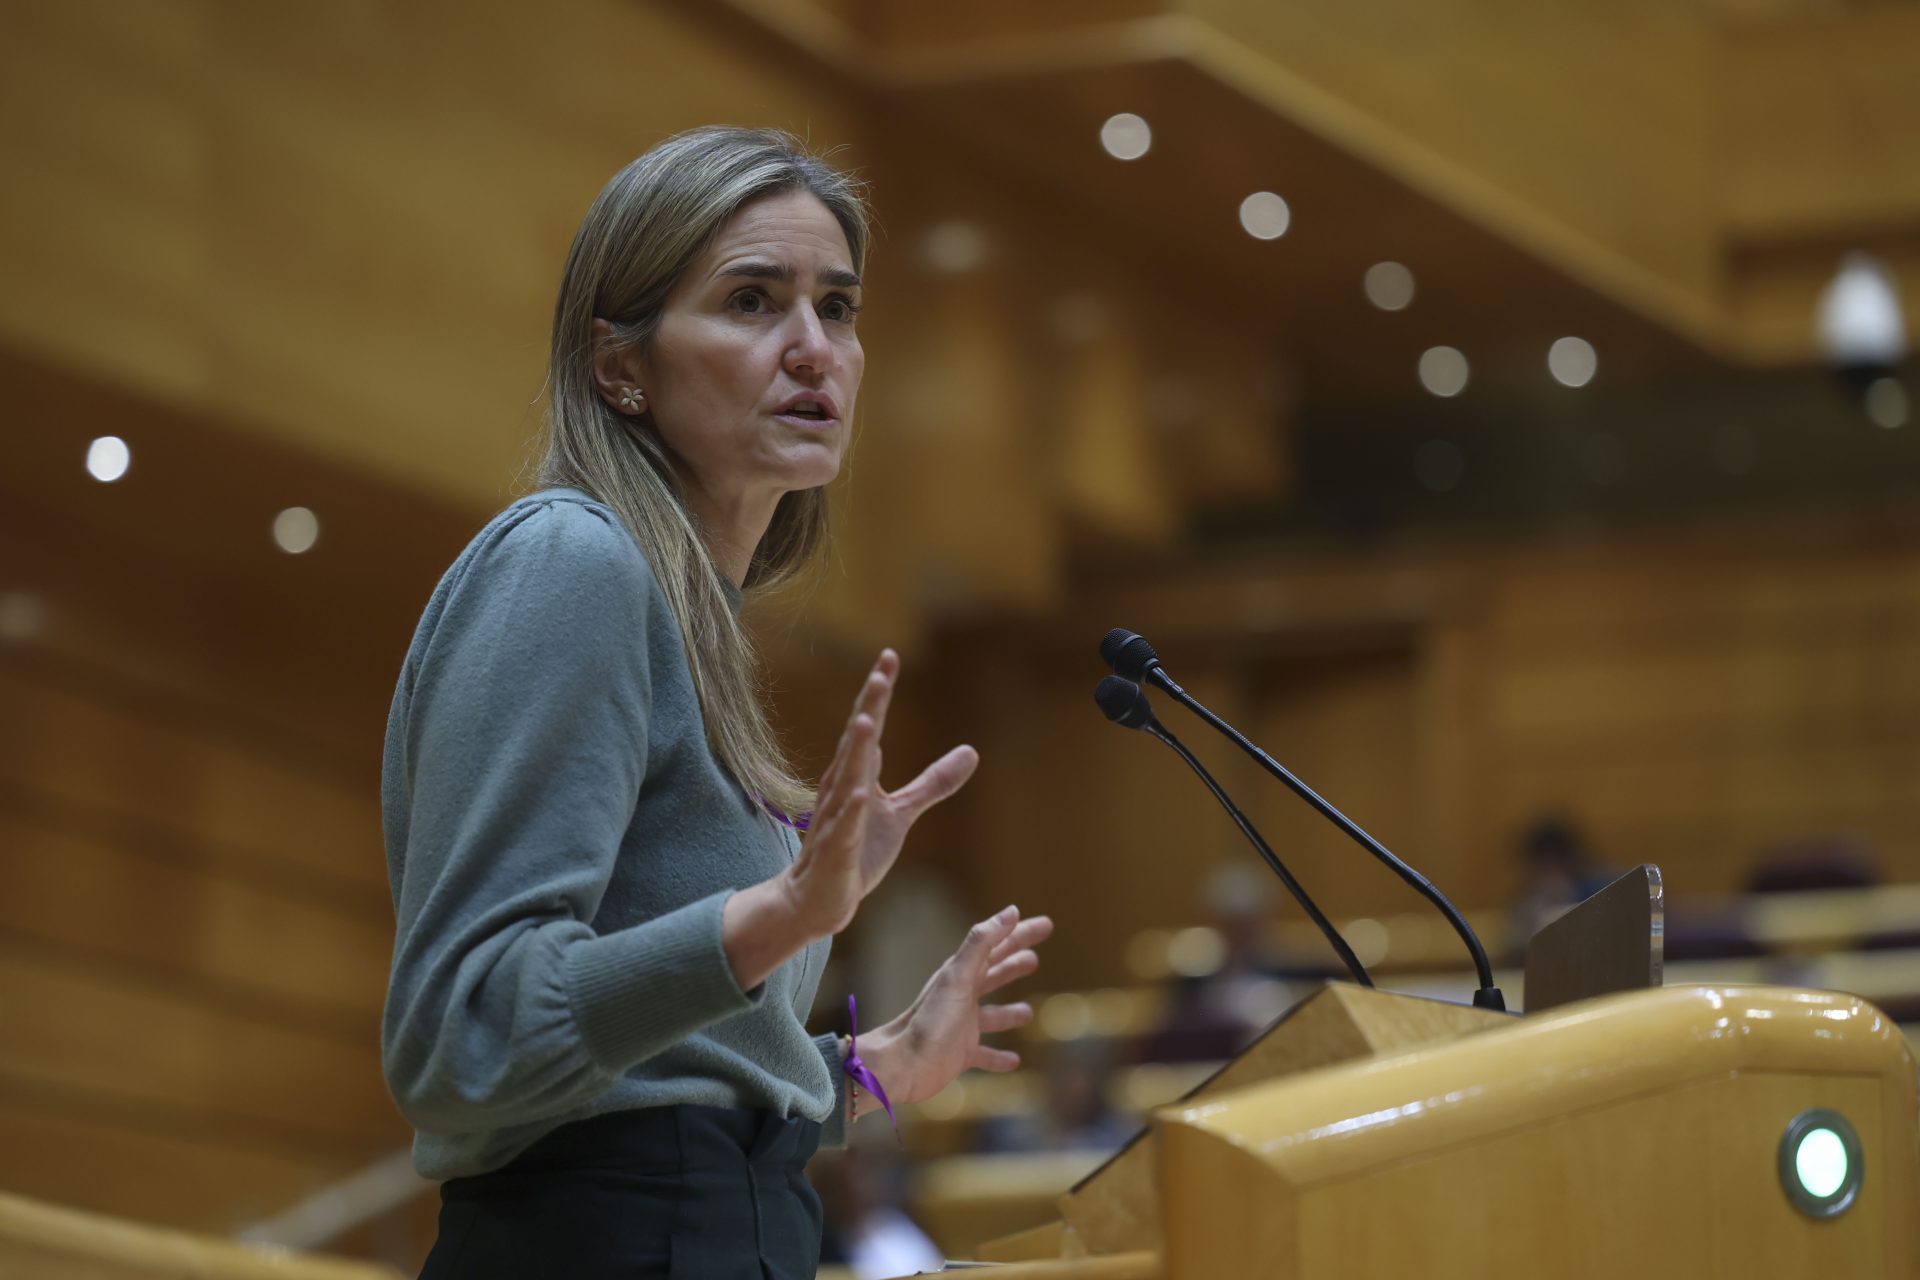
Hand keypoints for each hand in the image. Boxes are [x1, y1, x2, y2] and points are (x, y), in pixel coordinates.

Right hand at [783, 650, 977, 936]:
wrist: (819, 897)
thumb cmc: (855, 850)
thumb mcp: (901, 813)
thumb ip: (932, 783)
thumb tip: (972, 752)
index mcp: (856, 775)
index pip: (868, 727)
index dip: (878, 693)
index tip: (889, 657)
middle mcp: (843, 789)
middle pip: (856, 742)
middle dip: (868, 706)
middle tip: (881, 671)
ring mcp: (837, 819)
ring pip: (846, 780)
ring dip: (854, 750)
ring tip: (865, 719)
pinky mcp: (837, 851)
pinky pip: (844, 829)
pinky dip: (851, 811)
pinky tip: (862, 793)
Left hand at [857, 905, 1054, 1109]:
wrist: (903, 1065)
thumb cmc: (929, 1021)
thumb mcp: (957, 977)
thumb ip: (981, 943)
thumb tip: (1012, 912)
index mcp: (963, 974)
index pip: (998, 946)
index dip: (1020, 933)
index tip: (1045, 924)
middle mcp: (963, 997)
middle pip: (995, 975)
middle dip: (1015, 965)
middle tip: (1036, 958)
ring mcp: (962, 1026)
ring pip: (992, 1016)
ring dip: (1009, 1013)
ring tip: (1028, 1012)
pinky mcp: (960, 1055)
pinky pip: (985, 1054)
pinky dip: (999, 1057)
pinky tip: (1014, 1061)